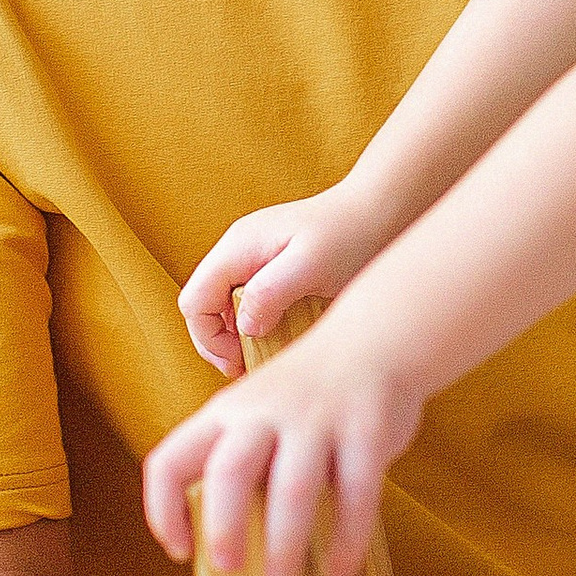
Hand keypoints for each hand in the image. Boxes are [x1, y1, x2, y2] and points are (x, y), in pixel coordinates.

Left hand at [145, 303, 426, 575]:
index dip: (162, 511)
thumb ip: (239, 462)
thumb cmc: (307, 395)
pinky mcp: (366, 430)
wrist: (375, 337)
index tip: (179, 551)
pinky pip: (356, 493)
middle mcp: (264, 413)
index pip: (170, 461)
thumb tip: (229, 546)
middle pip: (229, 472)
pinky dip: (347, 539)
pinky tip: (342, 571)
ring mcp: (316, 420)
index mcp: (225, 412)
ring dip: (285, 542)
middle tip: (227, 569)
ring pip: (292, 488)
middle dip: (223, 527)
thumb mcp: (256, 414)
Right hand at [178, 191, 380, 375]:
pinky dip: (258, 324)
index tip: (239, 363)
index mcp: (238, 247)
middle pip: (203, 307)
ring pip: (224, 307)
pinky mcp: (271, 267)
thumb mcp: (311, 265)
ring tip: (268, 356)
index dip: (209, 340)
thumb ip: (271, 293)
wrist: (380, 208)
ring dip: (239, 335)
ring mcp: (253, 258)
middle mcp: (238, 250)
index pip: (194, 302)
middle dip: (220, 343)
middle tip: (249, 367)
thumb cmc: (351, 233)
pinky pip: (249, 301)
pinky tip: (283, 336)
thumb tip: (244, 327)